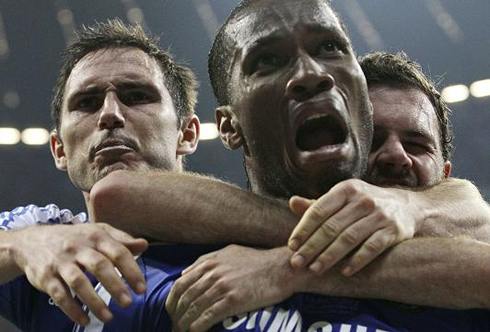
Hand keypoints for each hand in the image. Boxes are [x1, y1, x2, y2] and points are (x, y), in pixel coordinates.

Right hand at [10, 223, 147, 325]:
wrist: (32, 240)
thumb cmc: (75, 238)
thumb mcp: (98, 232)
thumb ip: (121, 240)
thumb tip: (144, 245)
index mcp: (96, 235)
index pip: (118, 252)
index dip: (132, 271)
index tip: (141, 289)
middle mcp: (78, 247)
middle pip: (100, 266)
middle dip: (116, 286)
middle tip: (128, 303)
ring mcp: (61, 262)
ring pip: (79, 282)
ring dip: (95, 302)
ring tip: (109, 317)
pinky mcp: (46, 277)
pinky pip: (60, 295)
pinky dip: (73, 310)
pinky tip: (85, 320)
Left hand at [166, 245, 299, 331]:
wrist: (280, 268)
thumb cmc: (256, 260)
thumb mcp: (228, 252)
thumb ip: (205, 260)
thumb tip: (185, 273)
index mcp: (209, 263)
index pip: (180, 285)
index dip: (172, 302)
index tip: (171, 313)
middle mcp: (213, 274)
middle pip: (184, 299)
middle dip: (176, 316)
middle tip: (174, 327)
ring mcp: (222, 287)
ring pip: (194, 309)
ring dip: (184, 324)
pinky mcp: (234, 300)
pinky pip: (209, 316)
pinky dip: (198, 326)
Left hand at [288, 179, 417, 275]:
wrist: (406, 206)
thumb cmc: (363, 204)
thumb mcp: (342, 199)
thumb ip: (318, 205)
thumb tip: (292, 202)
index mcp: (346, 189)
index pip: (319, 211)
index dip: (303, 229)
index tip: (292, 246)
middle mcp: (363, 200)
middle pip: (331, 227)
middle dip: (311, 247)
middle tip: (297, 263)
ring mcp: (379, 215)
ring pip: (349, 238)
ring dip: (329, 256)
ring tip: (315, 269)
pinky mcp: (394, 230)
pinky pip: (372, 248)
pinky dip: (357, 261)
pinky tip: (344, 272)